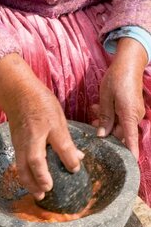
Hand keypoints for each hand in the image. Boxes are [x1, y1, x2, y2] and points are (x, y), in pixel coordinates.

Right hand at [0, 53, 83, 198]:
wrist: (19, 92)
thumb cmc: (41, 105)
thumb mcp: (58, 123)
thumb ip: (67, 144)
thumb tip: (77, 163)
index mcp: (34, 140)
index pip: (37, 162)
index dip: (43, 176)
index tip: (51, 187)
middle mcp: (23, 146)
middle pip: (23, 171)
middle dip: (32, 185)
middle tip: (42, 196)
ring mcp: (18, 145)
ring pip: (21, 167)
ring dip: (29, 181)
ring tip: (39, 191)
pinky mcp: (18, 142)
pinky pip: (21, 161)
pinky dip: (27, 171)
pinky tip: (36, 174)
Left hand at [96, 38, 146, 159]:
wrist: (129, 63)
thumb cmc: (117, 78)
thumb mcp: (106, 98)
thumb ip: (104, 118)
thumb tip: (102, 135)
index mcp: (128, 115)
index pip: (130, 139)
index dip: (130, 152)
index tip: (130, 164)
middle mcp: (134, 116)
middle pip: (120, 133)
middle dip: (106, 131)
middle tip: (93, 122)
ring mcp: (134, 112)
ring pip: (118, 125)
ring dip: (106, 121)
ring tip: (95, 111)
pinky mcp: (131, 108)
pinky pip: (120, 117)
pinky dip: (110, 116)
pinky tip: (100, 108)